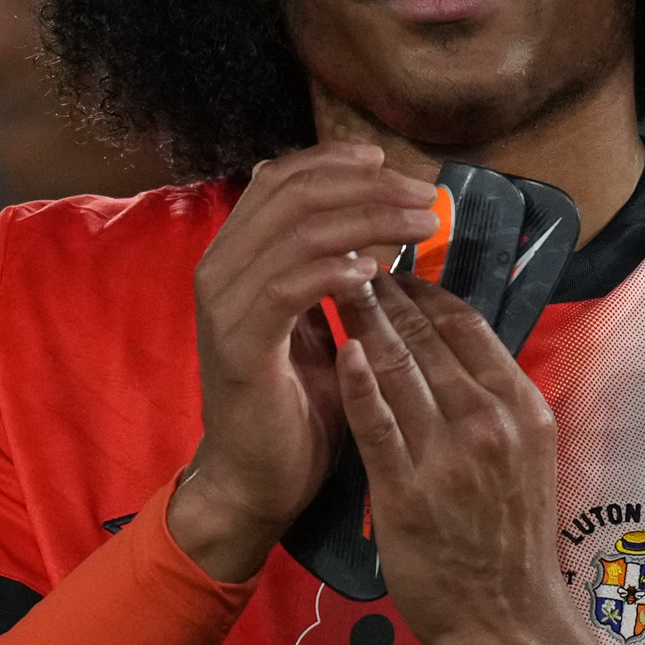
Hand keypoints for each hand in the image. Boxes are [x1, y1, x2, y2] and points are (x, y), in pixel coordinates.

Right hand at [167, 144, 439, 581]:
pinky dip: (332, 271)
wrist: (258, 481)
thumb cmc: (297, 404)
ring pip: (296, 230)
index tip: (394, 167)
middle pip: (293, 193)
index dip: (338, 163)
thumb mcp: (318, 323)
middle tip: (422, 198)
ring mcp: (225, 305)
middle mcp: (221, 268)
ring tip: (418, 227)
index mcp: (238, 256)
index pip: (283, 179)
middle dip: (366, 187)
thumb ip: (330, 271)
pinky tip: (374, 272)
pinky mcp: (240, 345)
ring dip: (365, 220)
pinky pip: (285, 287)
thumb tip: (369, 222)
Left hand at [334, 274, 601, 644]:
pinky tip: (337, 349)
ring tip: (332, 287)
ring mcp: (449, 456)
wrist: (509, 619)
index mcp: (523, 407)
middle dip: (386, 292)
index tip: (395, 269)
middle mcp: (490, 423)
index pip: (468, 326)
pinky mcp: (409, 492)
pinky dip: (357, 379)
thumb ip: (499, 403)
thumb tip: (464, 351)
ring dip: (363, 321)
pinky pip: (377, 421)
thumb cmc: (512, 538)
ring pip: (399, 367)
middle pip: (428, 336)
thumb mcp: (528, 456)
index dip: (425, 289)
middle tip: (349, 260)